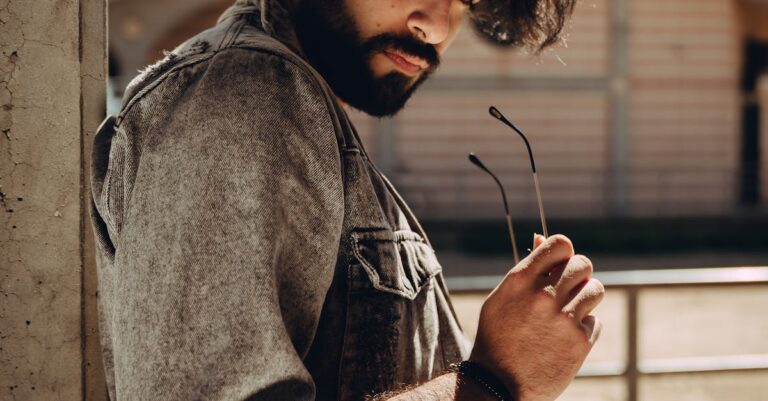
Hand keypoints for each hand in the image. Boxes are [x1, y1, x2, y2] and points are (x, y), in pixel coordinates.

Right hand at [469, 234, 603, 400]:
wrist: (498, 384)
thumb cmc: (497, 336)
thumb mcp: (503, 298)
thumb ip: (526, 269)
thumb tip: (542, 237)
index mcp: (521, 279)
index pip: (560, 244)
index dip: (565, 251)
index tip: (561, 263)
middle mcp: (544, 295)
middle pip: (582, 264)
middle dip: (579, 274)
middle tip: (570, 288)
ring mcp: (563, 319)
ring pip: (595, 289)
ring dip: (587, 297)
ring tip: (571, 310)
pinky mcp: (579, 342)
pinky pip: (595, 321)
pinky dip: (584, 327)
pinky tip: (565, 337)